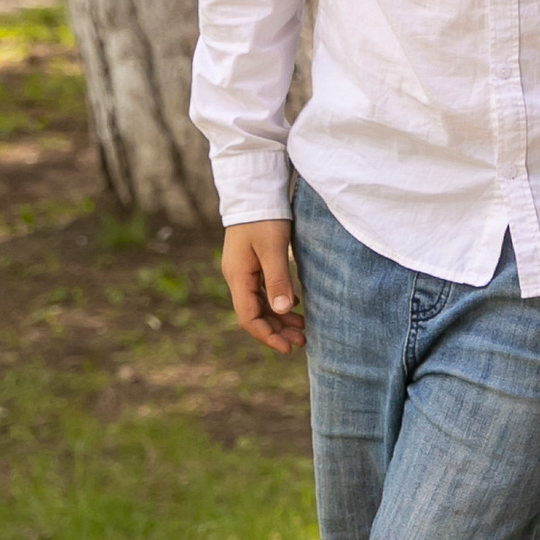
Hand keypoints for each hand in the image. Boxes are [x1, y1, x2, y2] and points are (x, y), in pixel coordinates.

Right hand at [221, 219, 303, 351]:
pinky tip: (294, 305)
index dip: (268, 336)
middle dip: (276, 331)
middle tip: (302, 341)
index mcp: (238, 276)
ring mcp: (243, 271)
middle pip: (254, 314)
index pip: (248, 317)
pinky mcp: (251, 264)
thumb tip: (282, 311)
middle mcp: (237, 277)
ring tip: (302, 328)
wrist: (255, 191)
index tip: (288, 348)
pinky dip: (278, 302)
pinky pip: (262, 291)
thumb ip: (277, 280)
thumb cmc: (264, 218)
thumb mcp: (273, 249)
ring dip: (279, 318)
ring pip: (259, 304)